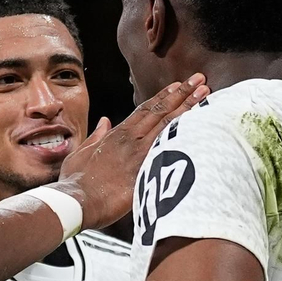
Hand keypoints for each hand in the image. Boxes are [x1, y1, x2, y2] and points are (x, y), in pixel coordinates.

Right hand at [58, 74, 207, 227]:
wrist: (78, 200)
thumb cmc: (76, 181)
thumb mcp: (81, 153)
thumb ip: (96, 135)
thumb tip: (104, 121)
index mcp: (116, 134)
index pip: (144, 110)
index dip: (163, 96)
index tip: (177, 85)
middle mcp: (131, 139)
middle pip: (161, 111)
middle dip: (182, 93)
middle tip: (200, 80)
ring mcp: (140, 154)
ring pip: (169, 125)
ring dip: (188, 107)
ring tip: (205, 94)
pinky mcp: (147, 170)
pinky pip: (171, 149)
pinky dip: (186, 135)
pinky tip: (201, 127)